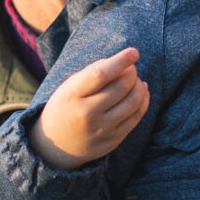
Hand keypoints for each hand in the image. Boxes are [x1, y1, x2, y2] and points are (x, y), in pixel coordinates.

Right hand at [31, 49, 148, 170]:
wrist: (55, 146)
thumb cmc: (65, 107)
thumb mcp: (69, 87)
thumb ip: (93, 73)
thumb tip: (123, 62)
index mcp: (72, 95)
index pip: (100, 75)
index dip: (120, 61)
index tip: (133, 52)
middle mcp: (87, 113)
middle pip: (121, 87)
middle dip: (132, 73)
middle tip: (131, 68)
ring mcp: (101, 129)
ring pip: (133, 102)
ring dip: (139, 86)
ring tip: (136, 80)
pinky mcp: (113, 140)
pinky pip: (136, 117)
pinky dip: (143, 101)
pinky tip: (142, 92)